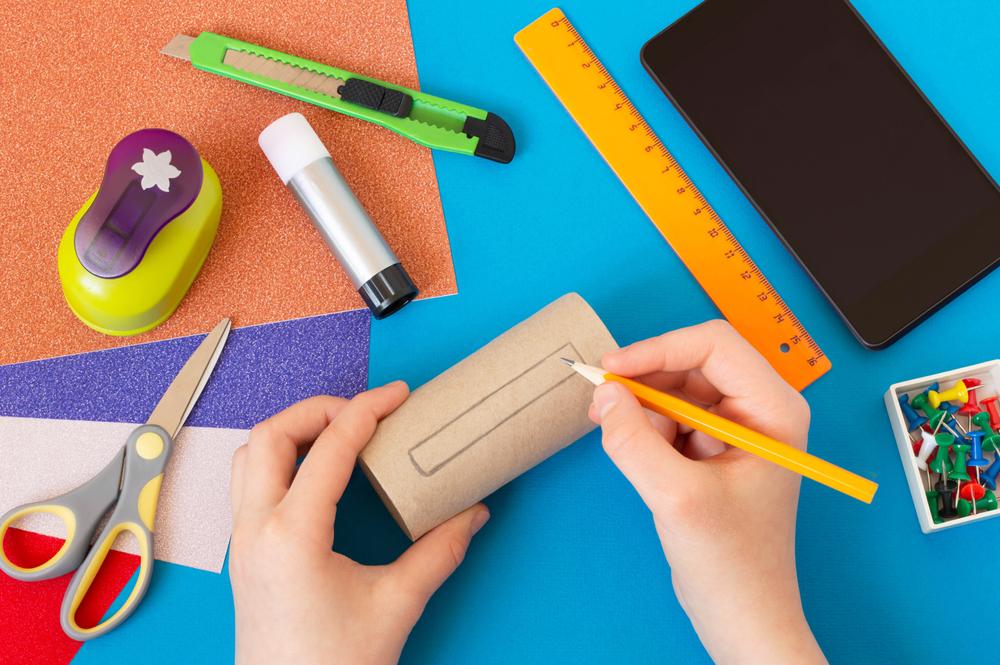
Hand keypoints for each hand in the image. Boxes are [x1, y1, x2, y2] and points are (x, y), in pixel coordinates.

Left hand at [229, 382, 489, 664]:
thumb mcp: (396, 604)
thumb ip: (440, 552)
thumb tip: (472, 513)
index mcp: (293, 535)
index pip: (329, 449)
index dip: (366, 411)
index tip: (398, 395)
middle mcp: (257, 529)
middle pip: (270, 436)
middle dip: (319, 409)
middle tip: (366, 410)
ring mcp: (243, 541)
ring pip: (249, 456)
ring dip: (292, 431)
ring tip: (338, 431)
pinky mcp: (244, 553)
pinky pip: (248, 483)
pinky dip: (279, 458)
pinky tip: (315, 471)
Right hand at [589, 321, 824, 663]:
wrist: (742, 615)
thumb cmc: (733, 563)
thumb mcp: (676, 497)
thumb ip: (634, 441)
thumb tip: (605, 395)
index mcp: (774, 409)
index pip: (713, 345)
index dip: (658, 349)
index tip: (612, 371)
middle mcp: (760, 409)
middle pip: (692, 362)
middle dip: (645, 378)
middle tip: (602, 400)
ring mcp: (737, 427)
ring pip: (677, 387)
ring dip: (642, 405)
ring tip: (620, 436)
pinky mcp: (714, 447)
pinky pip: (672, 415)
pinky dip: (646, 425)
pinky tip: (637, 452)